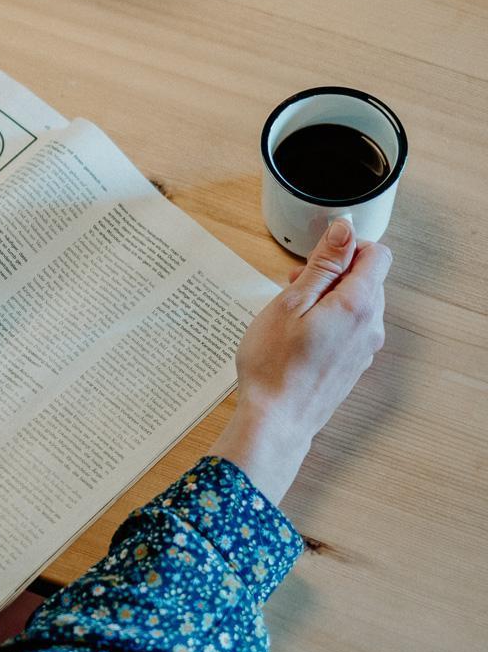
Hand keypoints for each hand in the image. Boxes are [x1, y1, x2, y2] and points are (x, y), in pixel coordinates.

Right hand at [209, 219, 391, 504]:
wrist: (276, 421)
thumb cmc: (275, 365)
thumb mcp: (292, 302)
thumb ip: (324, 263)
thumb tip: (345, 230)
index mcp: (358, 305)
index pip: (377, 254)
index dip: (348, 246)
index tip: (317, 256)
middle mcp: (370, 326)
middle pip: (368, 279)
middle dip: (334, 272)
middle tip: (295, 285)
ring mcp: (365, 348)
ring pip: (358, 304)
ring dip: (330, 296)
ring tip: (293, 311)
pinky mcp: (354, 364)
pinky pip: (351, 328)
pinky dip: (331, 320)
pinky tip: (300, 334)